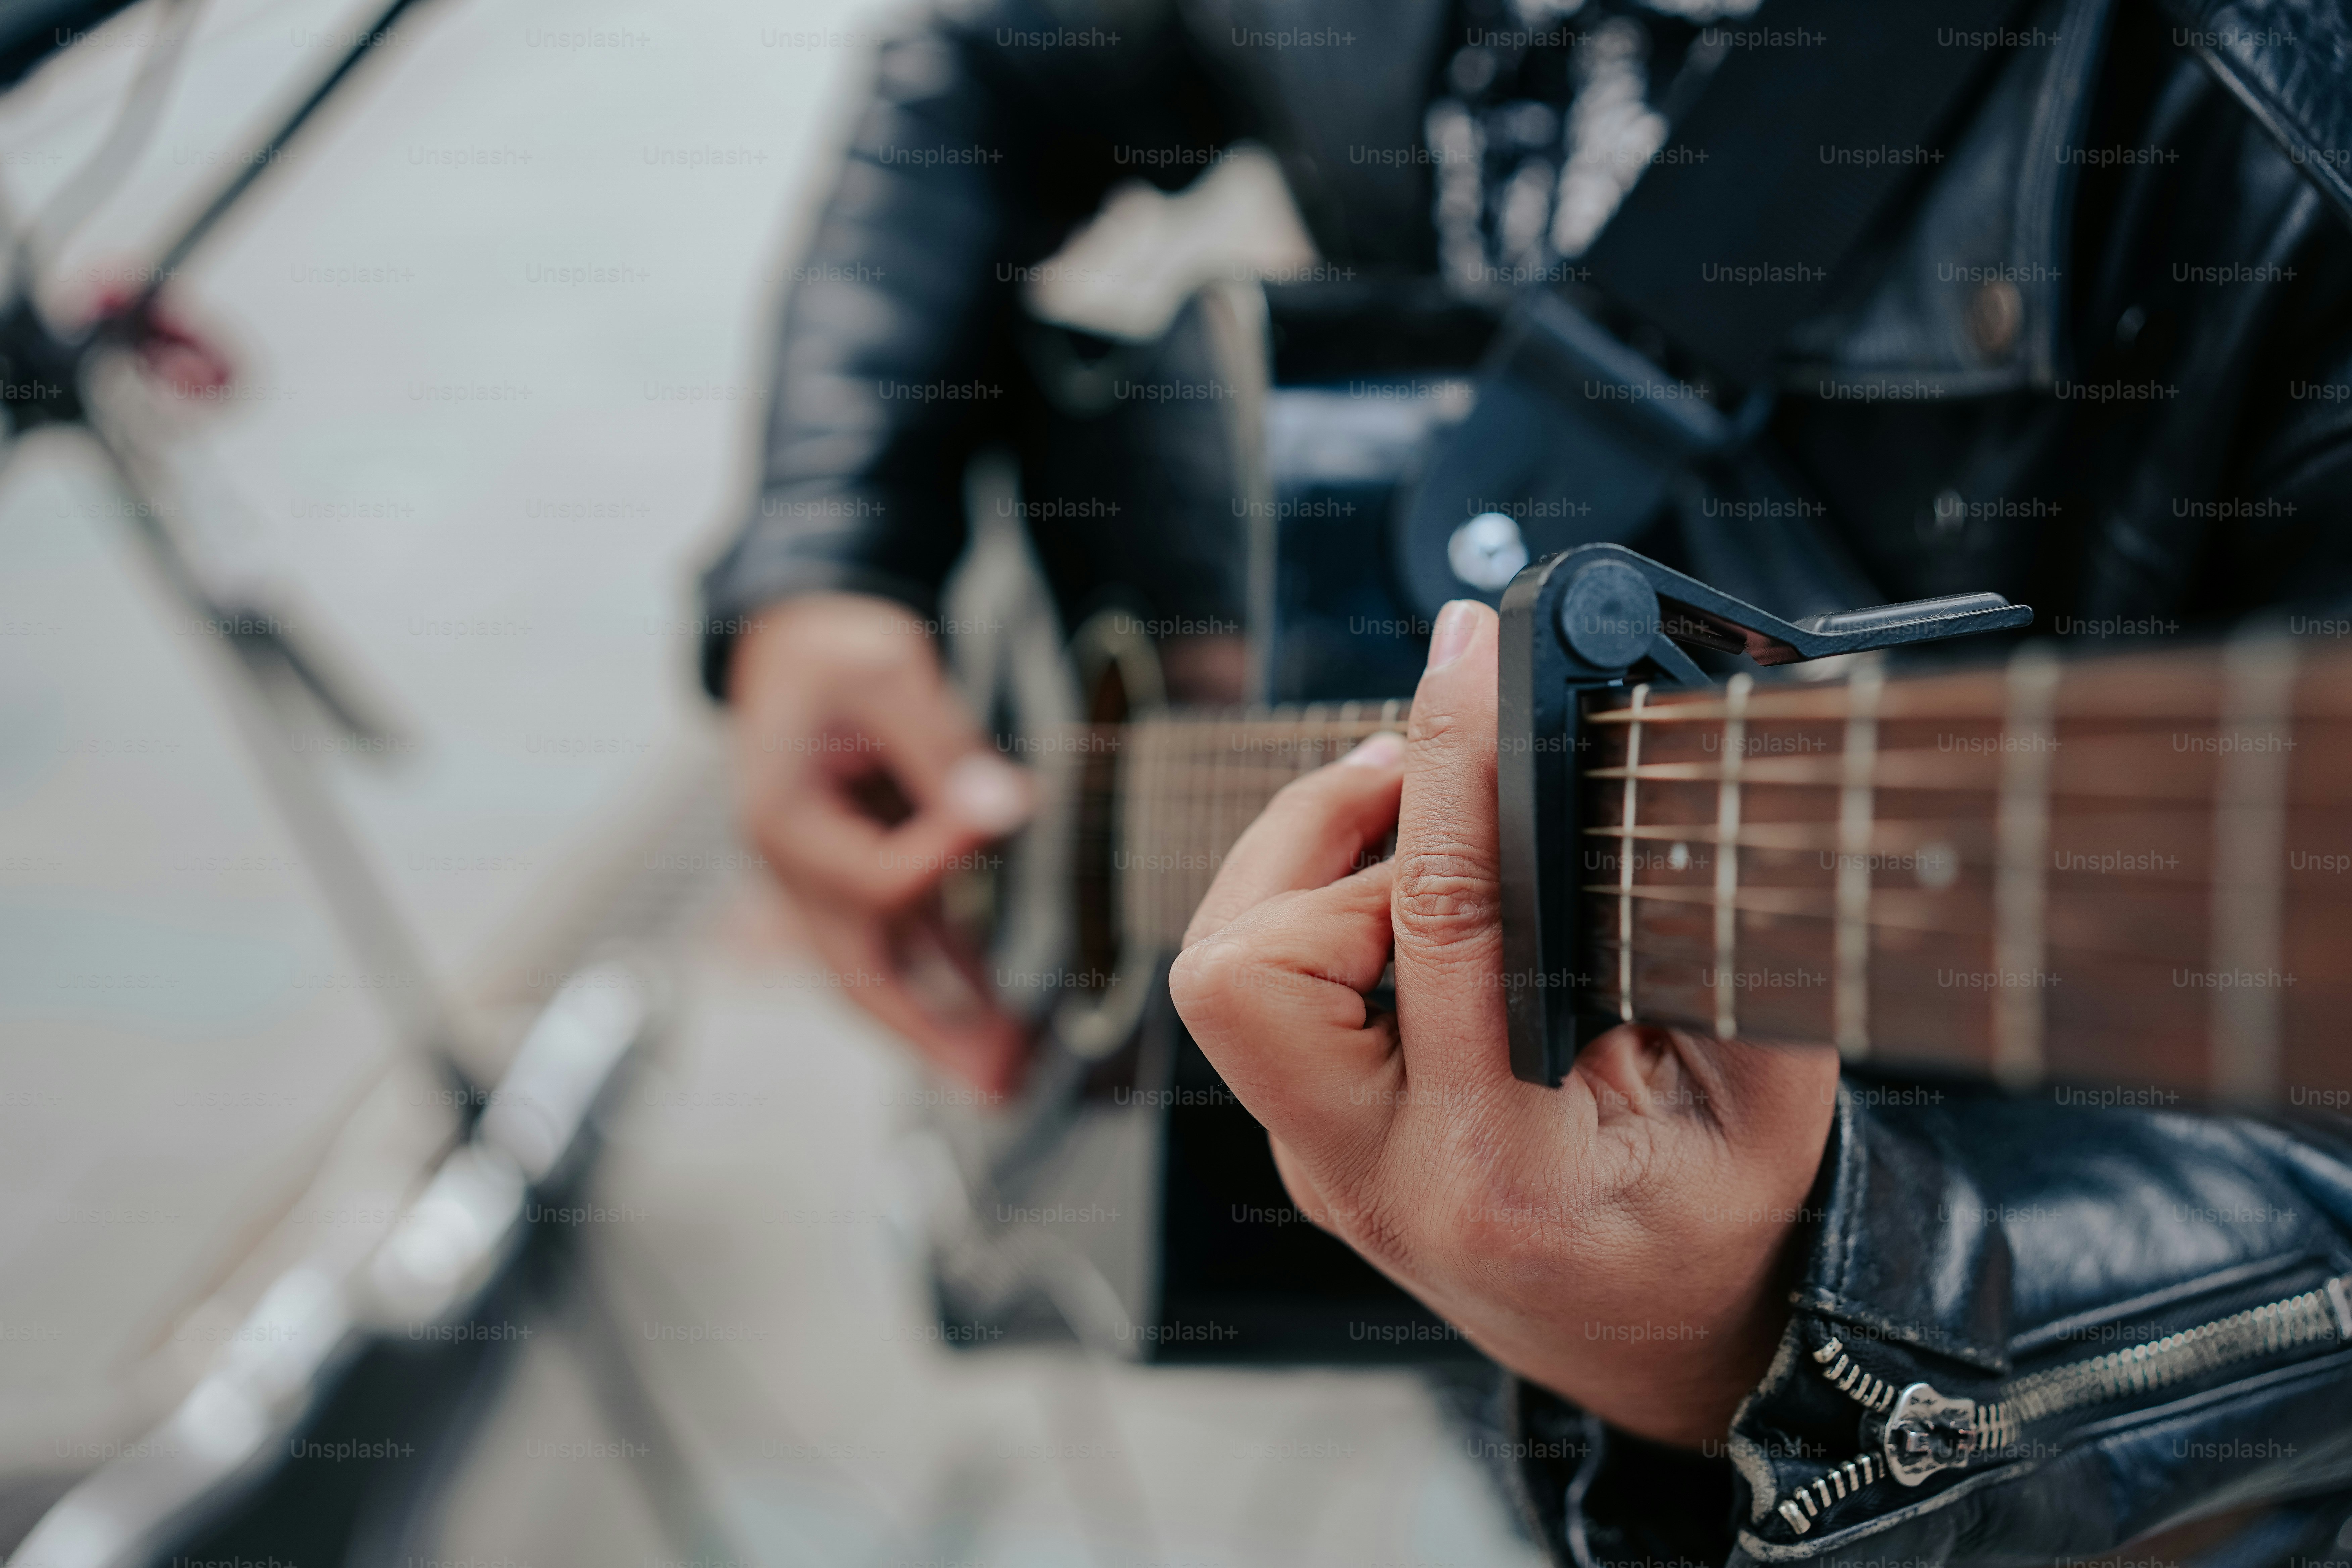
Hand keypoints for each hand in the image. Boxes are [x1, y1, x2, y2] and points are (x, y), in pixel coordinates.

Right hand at [730, 593, 1032, 1093]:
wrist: (794, 643)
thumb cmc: (833, 649)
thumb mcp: (883, 669)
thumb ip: (937, 741)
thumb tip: (1002, 808)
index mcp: (781, 818)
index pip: (873, 875)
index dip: (942, 853)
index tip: (1000, 810)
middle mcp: (795, 867)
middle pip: (857, 972)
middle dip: (928, 1033)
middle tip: (998, 1084)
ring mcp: (825, 881)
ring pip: (883, 973)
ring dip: (945, 1024)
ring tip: (1012, 1073)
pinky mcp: (861, 874)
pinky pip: (907, 943)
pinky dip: (952, 978)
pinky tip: (1002, 1011)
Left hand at [1169, 600, 1837, 1446]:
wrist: (1663, 1348)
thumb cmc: (1718, 1223)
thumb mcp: (1766, 1101)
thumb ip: (1717, 957)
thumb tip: (1662, 790)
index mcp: (1497, 1171)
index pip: (1441, 924)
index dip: (1455, 766)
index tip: (1470, 653)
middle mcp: (1375, 1175)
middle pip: (1246, 969)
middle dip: (1324, 834)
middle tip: (1425, 767)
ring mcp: (1323, 1163)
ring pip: (1227, 974)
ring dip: (1305, 862)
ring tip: (1413, 806)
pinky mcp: (1308, 1140)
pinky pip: (1261, 998)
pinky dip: (1316, 910)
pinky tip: (1402, 882)